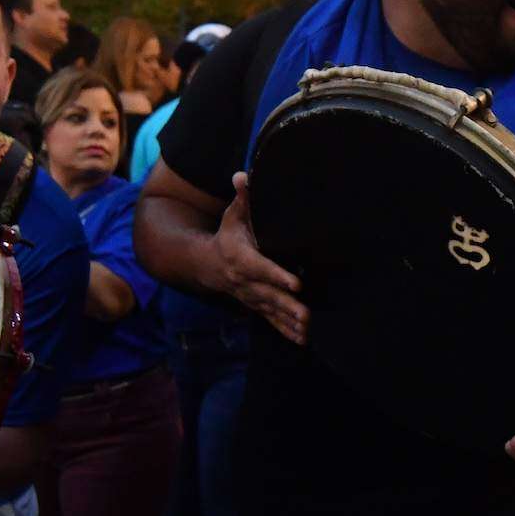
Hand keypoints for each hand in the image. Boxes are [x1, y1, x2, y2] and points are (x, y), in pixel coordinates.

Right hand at [213, 172, 308, 344]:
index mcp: (241, 257)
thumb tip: (243, 175)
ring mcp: (250, 296)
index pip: (261, 267)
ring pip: (271, 311)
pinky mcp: (255, 306)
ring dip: (289, 322)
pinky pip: (270, 320)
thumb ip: (243, 197)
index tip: (296, 283)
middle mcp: (244, 281)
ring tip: (307, 330)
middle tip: (307, 315)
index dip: (278, 276)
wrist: (207, 264)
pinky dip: (285, 331)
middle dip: (287, 305)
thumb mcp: (232, 214)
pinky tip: (302, 340)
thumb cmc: (228, 234)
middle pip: (268, 295)